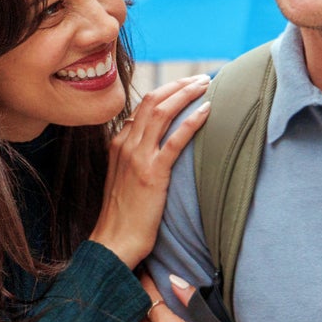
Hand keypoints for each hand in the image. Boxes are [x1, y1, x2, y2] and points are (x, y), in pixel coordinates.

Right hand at [89, 75, 210, 267]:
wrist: (113, 242)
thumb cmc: (122, 216)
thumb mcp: (124, 178)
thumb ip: (135, 158)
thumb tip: (157, 147)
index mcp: (117, 143)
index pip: (143, 106)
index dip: (167, 91)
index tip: (186, 86)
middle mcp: (125, 144)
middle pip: (153, 101)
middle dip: (179, 85)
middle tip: (202, 79)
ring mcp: (137, 158)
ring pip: (163, 112)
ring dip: (187, 94)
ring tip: (207, 85)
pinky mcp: (152, 174)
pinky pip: (175, 140)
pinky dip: (192, 121)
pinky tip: (208, 111)